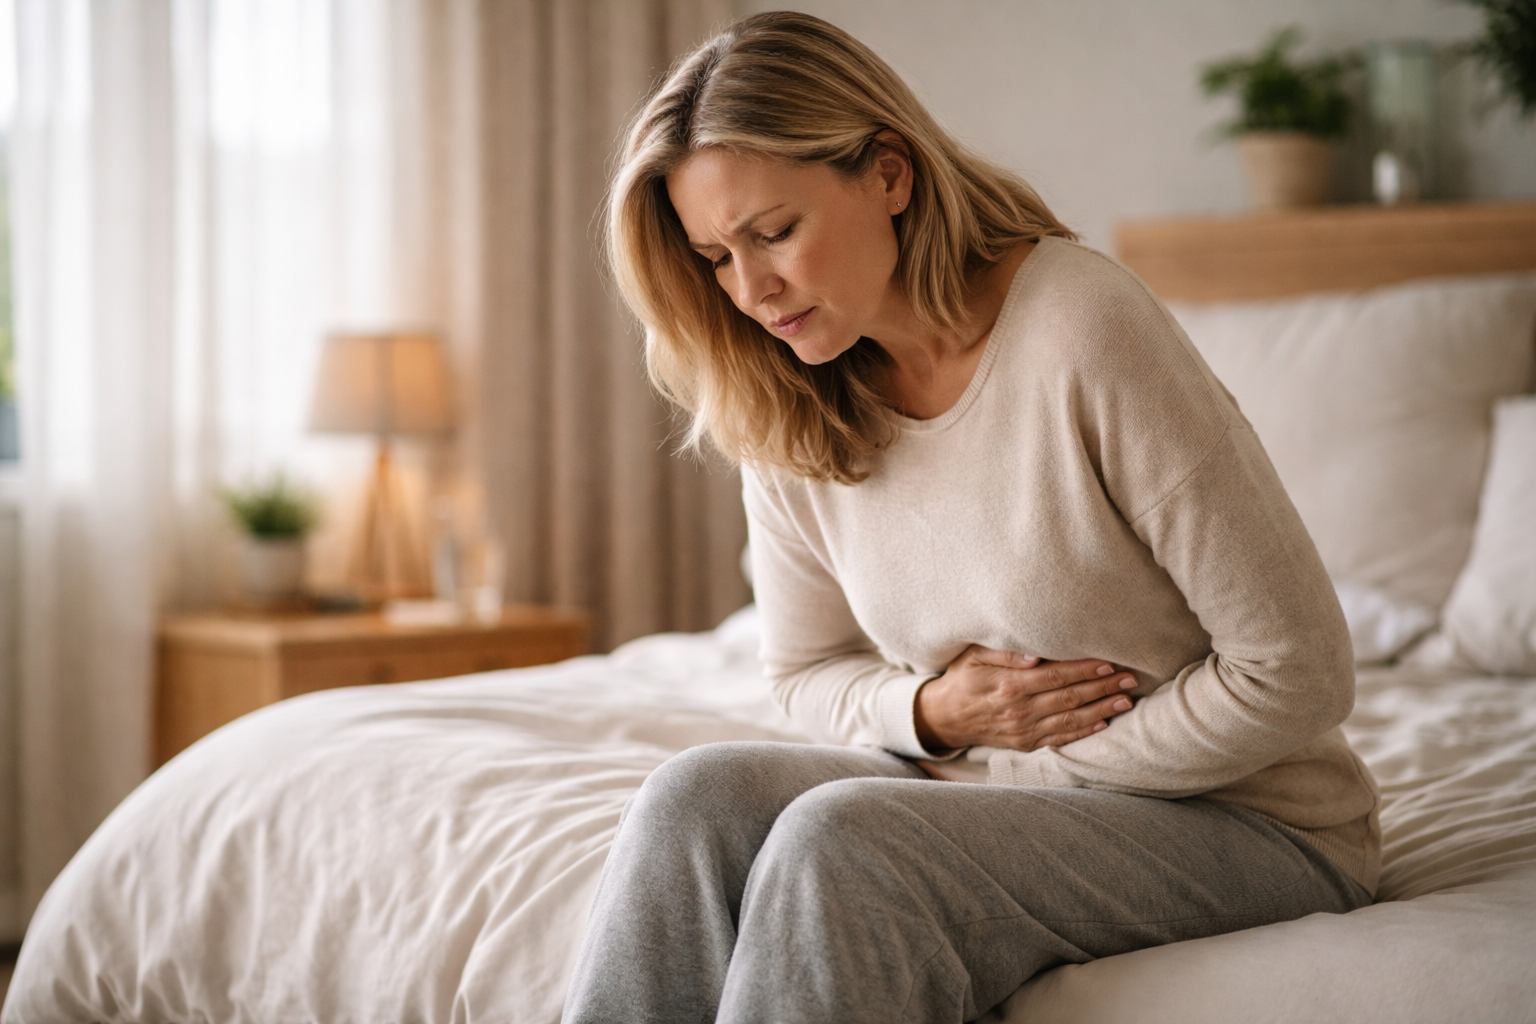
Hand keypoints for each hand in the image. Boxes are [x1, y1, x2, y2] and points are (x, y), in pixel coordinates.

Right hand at [914, 645, 1137, 752]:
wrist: (946, 716)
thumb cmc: (963, 677)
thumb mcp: (973, 655)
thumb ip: (1004, 652)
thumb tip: (1035, 654)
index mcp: (1009, 685)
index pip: (1055, 675)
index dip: (1084, 669)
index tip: (1109, 662)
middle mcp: (1019, 710)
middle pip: (1069, 698)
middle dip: (1103, 687)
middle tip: (1130, 678)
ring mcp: (1024, 730)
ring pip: (1070, 720)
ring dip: (1101, 710)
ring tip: (1126, 700)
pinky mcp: (1026, 743)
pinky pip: (1060, 738)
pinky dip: (1083, 732)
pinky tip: (1104, 723)